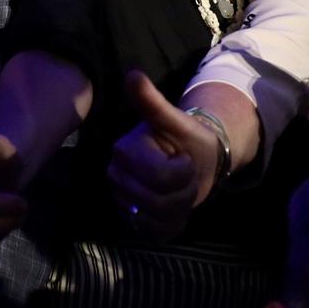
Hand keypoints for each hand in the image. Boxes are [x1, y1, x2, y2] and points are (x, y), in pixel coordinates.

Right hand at [107, 72, 217, 241]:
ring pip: (157, 219)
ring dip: (180, 207)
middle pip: (158, 202)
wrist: (192, 160)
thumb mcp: (175, 119)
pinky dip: (171, 224)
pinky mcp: (131, 220)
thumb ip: (152, 102)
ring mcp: (122, 200)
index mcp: (123, 151)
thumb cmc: (185, 139)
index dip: (182, 172)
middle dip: (182, 191)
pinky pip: (153, 233)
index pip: (159, 177)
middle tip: (185, 175)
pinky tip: (174, 207)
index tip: (184, 158)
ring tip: (180, 190)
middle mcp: (116, 177)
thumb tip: (132, 74)